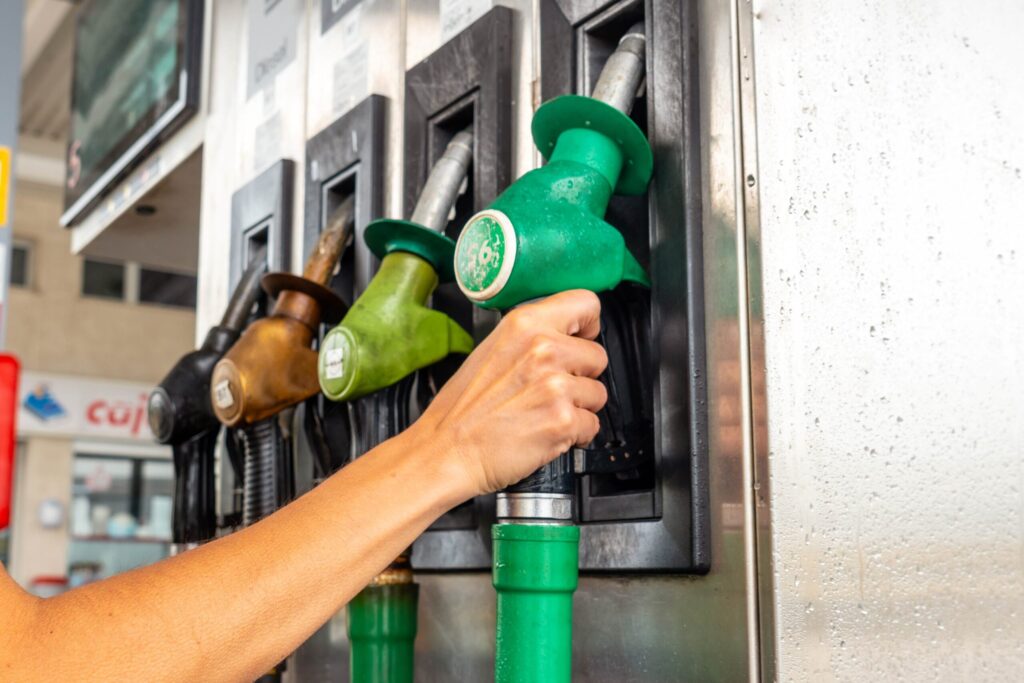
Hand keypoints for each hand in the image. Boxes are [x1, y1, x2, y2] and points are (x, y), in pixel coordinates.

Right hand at [413, 290, 608, 498]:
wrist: (446, 451)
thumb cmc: (462, 410)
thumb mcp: (490, 350)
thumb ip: (531, 337)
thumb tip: (564, 336)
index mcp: (524, 325)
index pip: (586, 303)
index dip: (588, 326)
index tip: (581, 338)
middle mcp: (543, 349)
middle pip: (598, 355)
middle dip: (582, 376)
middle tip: (551, 390)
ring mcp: (555, 385)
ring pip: (598, 393)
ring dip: (579, 407)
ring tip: (545, 413)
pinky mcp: (563, 420)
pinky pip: (592, 426)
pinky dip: (575, 435)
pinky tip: (547, 432)